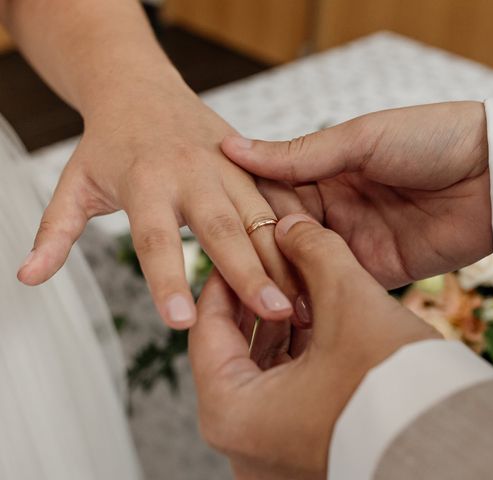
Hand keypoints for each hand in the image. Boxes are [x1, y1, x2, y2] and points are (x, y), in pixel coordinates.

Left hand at [16, 74, 297, 334]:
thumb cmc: (110, 142)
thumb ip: (55, 231)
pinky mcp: (250, 163)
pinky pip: (280, 196)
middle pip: (223, 228)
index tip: (180, 322)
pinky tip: (321, 260)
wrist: (140, 87)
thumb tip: (28, 277)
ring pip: (262, 214)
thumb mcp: (75, 183)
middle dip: (250, 272)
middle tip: (273, 313)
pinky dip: (300, 227)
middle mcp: (192, 173)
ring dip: (285, 256)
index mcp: (146, 181)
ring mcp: (227, 166)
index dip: (167, 280)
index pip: (155, 238)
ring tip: (305, 297)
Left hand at [189, 214, 438, 479]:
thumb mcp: (348, 300)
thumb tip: (293, 225)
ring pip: (261, 373)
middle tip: (277, 263)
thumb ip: (314, 251)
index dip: (227, 278)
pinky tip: (322, 324)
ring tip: (304, 289)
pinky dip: (299, 358)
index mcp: (232, 413)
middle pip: (233, 352)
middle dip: (259, 302)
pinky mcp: (302, 454)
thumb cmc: (394, 387)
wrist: (451, 441)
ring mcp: (271, 454)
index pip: (207, 328)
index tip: (245, 248)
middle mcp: (243, 444)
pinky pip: (285, 396)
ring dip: (281, 329)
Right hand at [222, 102, 491, 288]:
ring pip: (306, 263)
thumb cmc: (433, 138)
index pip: (274, 194)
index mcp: (328, 170)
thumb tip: (235, 148)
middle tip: (230, 270)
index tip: (219, 225)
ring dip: (284, 278)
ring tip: (251, 294)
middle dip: (262, 251)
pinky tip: (289, 308)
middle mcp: (336, 207)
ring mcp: (356, 240)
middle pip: (285, 233)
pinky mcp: (380, 270)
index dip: (249, 210)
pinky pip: (340, 286)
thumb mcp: (362, 139)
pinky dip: (316, 297)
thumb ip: (301, 154)